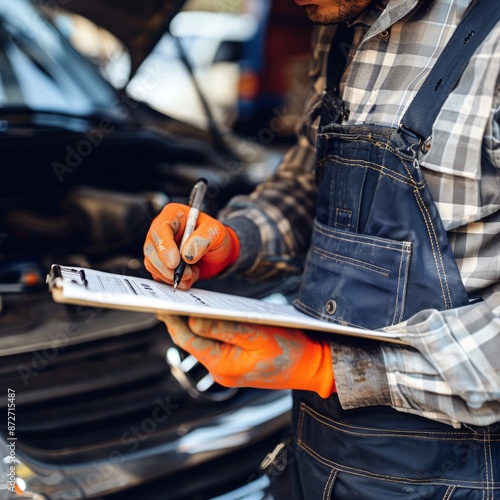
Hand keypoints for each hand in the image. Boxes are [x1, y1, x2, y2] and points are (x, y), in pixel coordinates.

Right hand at [144, 203, 239, 288]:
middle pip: (150, 249)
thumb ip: (202, 239)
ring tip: (189, 276)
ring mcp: (158, 247)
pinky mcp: (160, 263)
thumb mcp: (216, 232)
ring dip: (169, 275)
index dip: (165, 247)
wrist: (217, 252)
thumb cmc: (214, 236)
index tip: (175, 262)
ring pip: (151, 264)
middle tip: (185, 274)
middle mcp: (161, 230)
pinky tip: (187, 280)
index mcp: (173, 215)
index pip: (160, 230)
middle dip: (165, 266)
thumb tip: (186, 255)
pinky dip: (171, 281)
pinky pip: (158, 274)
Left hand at [158, 314, 335, 397]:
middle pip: (191, 341)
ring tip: (182, 302)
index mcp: (223, 365)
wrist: (314, 367)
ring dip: (192, 323)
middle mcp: (221, 370)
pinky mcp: (235, 362)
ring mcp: (228, 367)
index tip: (162, 301)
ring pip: (202, 342)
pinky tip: (206, 314)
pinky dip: (207, 328)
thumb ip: (224, 328)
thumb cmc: (291, 350)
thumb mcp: (258, 334)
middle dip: (178, 320)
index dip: (173, 320)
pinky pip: (215, 343)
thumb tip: (192, 321)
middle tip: (166, 298)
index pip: (187, 340)